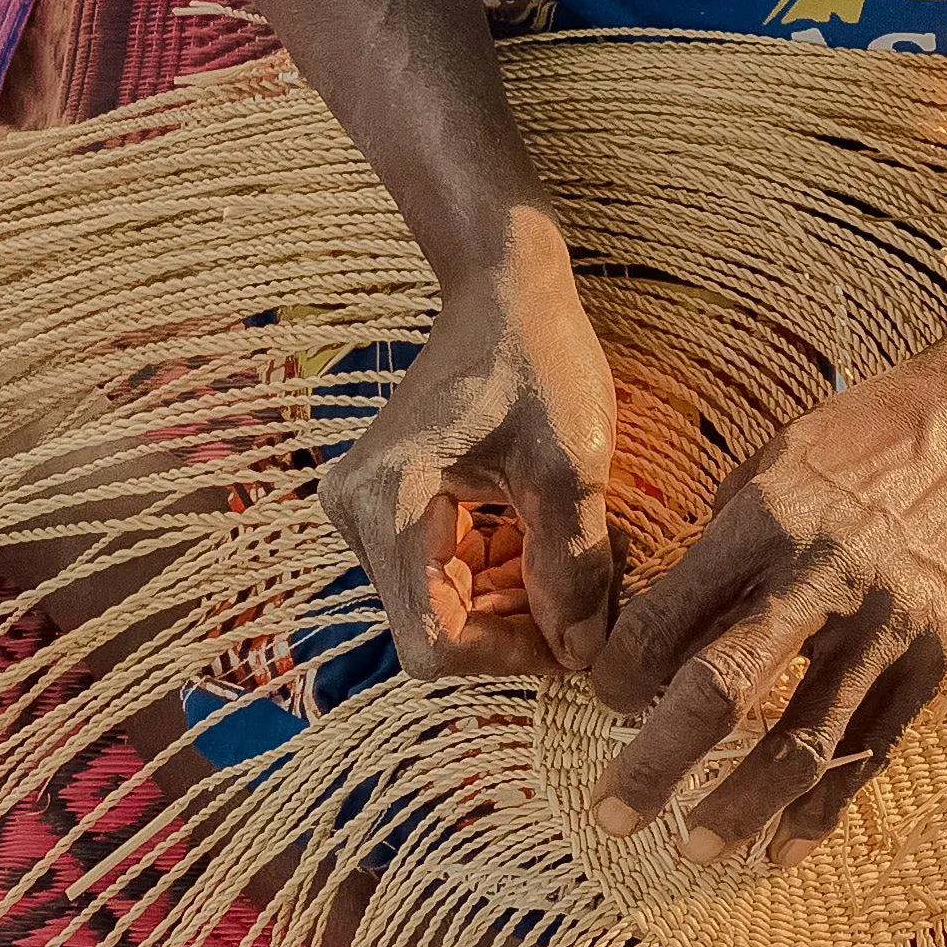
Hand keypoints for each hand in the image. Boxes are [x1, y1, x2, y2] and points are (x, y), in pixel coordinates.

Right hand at [321, 210, 618, 680]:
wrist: (504, 289)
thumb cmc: (538, 359)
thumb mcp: (572, 466)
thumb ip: (573, 567)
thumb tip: (577, 654)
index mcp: (387, 502)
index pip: (433, 642)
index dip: (508, 657)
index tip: (577, 639)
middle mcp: (356, 515)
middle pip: (436, 629)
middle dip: (516, 628)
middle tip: (590, 603)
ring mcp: (366, 512)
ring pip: (442, 607)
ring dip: (511, 603)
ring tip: (575, 567)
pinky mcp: (388, 507)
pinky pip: (442, 574)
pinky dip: (498, 575)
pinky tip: (544, 545)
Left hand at [588, 357, 946, 866]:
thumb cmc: (863, 442)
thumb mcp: (773, 462)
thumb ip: (719, 547)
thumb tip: (661, 629)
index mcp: (768, 521)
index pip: (669, 617)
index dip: (620, 671)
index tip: (600, 698)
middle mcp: (826, 578)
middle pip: (724, 690)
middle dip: (658, 762)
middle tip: (611, 815)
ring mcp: (888, 627)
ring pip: (803, 743)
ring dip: (741, 806)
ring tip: (695, 849)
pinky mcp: (936, 660)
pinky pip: (872, 751)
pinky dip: (826, 809)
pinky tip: (783, 849)